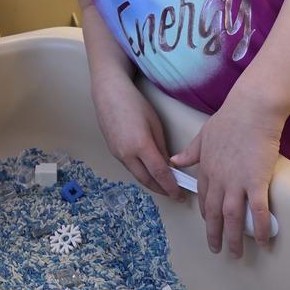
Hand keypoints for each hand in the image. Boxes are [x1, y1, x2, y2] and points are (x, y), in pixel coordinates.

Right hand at [91, 73, 183, 201]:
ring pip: (137, 175)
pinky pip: (129, 167)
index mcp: (140, 146)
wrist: (109, 94)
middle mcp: (126, 154)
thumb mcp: (154, 124)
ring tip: (164, 183)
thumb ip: (161, 148)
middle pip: (147, 180)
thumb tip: (167, 165)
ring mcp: (117, 154)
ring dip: (151, 182)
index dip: (171, 187)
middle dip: (161, 190)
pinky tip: (148, 170)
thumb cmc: (133, 103)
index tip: (180, 195)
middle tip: (174, 193)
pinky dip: (141, 172)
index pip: (159, 173)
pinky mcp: (112, 151)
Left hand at [170, 102, 279, 256]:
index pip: (203, 196)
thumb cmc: (229, 119)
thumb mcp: (202, 135)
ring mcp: (236, 182)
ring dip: (233, 238)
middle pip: (213, 212)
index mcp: (205, 168)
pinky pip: (258, 210)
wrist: (250, 110)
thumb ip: (190, 152)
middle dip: (213, 234)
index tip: (208, 223)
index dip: (205, 212)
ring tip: (235, 253)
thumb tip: (174, 160)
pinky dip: (259, 227)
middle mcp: (218, 179)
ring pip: (232, 217)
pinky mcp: (256, 181)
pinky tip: (262, 240)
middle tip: (215, 249)